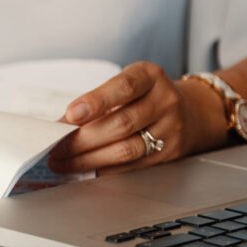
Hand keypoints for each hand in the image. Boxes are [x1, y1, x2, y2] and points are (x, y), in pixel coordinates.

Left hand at [48, 61, 224, 175]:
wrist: (191, 112)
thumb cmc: (145, 96)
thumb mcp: (125, 85)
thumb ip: (95, 101)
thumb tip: (60, 126)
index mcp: (150, 76)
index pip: (124, 87)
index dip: (96, 101)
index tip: (71, 114)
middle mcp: (164, 101)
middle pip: (121, 123)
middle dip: (82, 139)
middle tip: (55, 148)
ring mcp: (170, 129)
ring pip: (126, 149)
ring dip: (89, 159)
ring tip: (63, 162)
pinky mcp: (169, 154)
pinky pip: (132, 166)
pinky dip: (104, 170)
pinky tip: (84, 169)